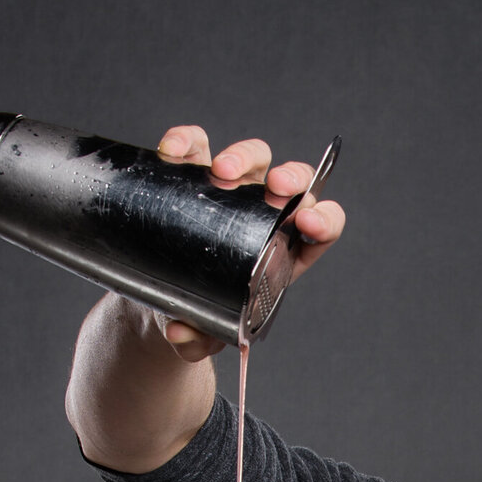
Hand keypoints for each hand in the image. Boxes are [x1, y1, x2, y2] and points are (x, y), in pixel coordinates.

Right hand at [152, 125, 345, 359]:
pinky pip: (196, 146)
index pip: (321, 228)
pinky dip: (187, 141)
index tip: (308, 223)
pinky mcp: (193, 174)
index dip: (324, 220)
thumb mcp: (199, 333)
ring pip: (253, 157)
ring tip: (222, 173)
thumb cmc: (195, 316)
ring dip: (242, 157)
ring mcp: (230, 190)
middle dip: (290, 179)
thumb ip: (195, 340)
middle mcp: (263, 215)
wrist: (157, 300)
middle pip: (293, 184)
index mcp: (283, 253)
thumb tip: (180, 332)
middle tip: (272, 189)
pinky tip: (174, 151)